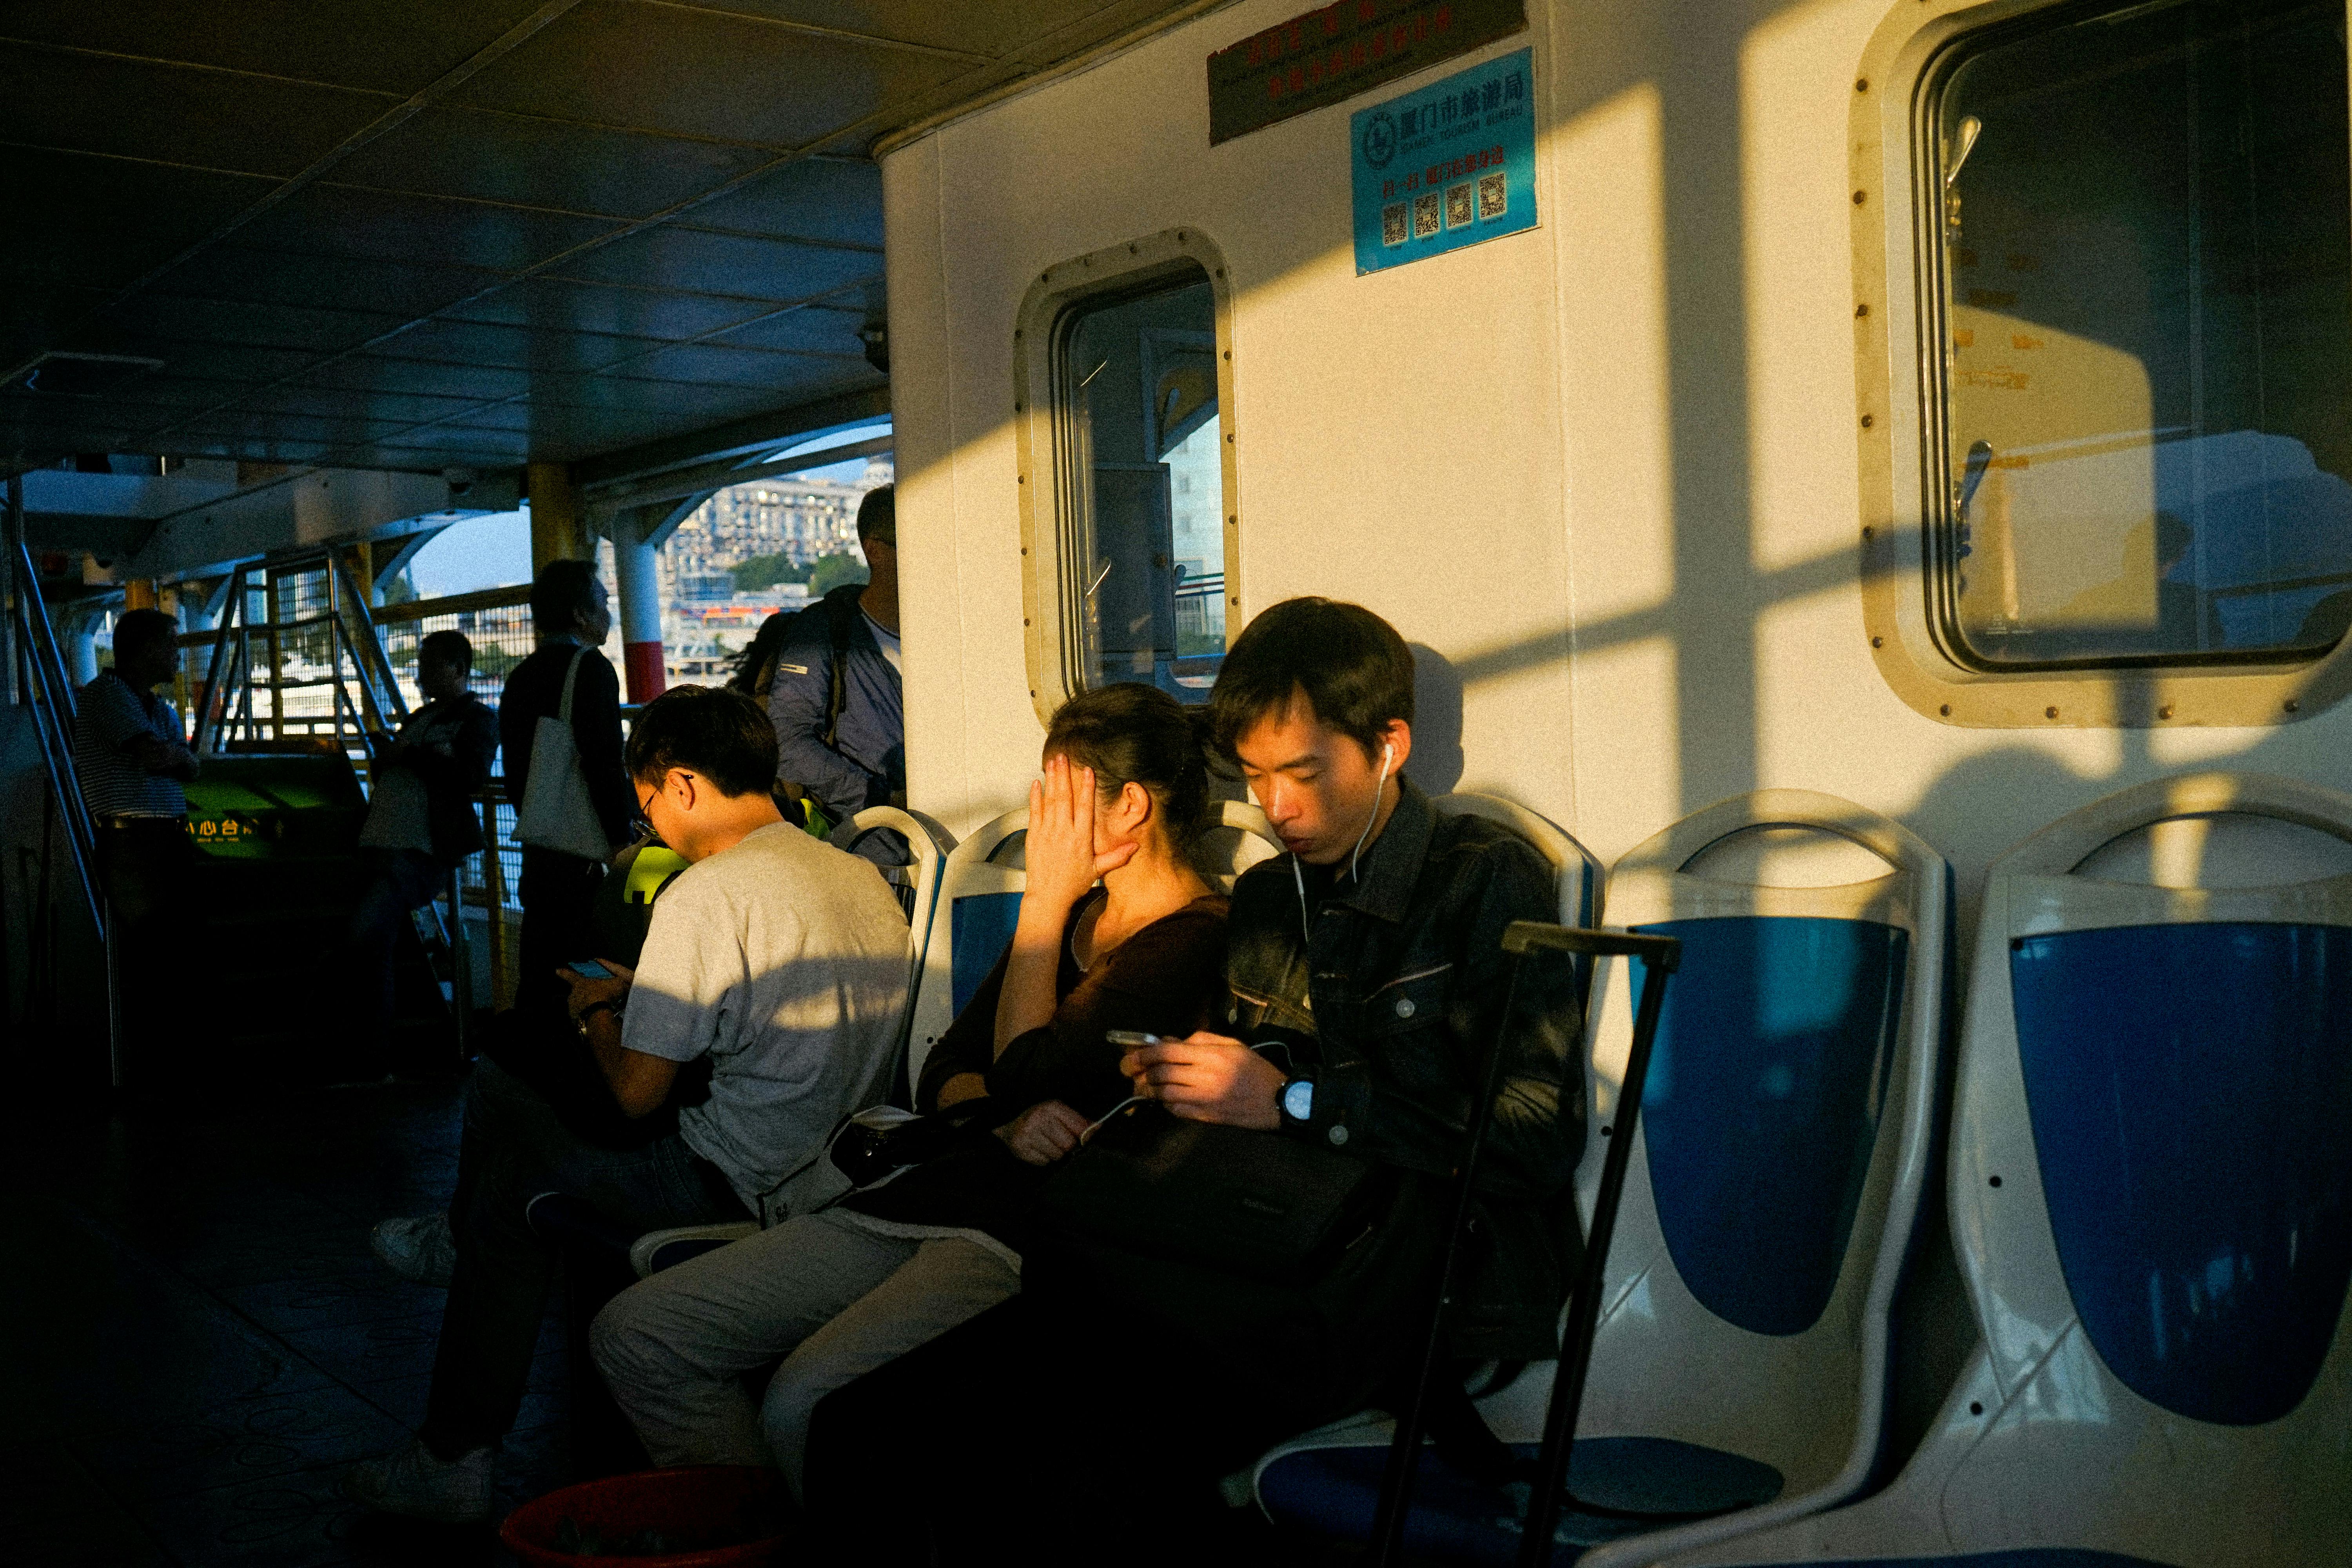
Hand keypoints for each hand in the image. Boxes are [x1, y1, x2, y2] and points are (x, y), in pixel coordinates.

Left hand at [559, 958, 633, 1020]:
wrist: (598, 1014)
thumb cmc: (604, 994)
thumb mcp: (616, 984)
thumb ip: (617, 983)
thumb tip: (625, 983)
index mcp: (579, 983)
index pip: (570, 975)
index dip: (564, 972)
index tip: (557, 970)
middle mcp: (572, 995)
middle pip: (575, 993)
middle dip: (581, 995)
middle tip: (591, 998)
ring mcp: (572, 1008)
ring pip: (577, 1006)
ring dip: (584, 1007)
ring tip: (595, 1011)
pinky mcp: (574, 1020)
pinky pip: (580, 1017)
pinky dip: (585, 1017)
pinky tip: (594, 1019)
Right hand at [994, 1100, 1090, 1164]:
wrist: (1007, 1120)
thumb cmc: (1039, 1116)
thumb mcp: (1058, 1111)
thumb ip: (1078, 1120)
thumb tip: (1099, 1127)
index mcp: (1051, 1107)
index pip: (1080, 1127)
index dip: (1085, 1136)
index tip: (1085, 1139)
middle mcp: (1039, 1119)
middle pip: (1069, 1145)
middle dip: (1068, 1146)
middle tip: (1060, 1141)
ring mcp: (1028, 1135)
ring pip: (1057, 1156)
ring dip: (1056, 1153)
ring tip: (1047, 1143)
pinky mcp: (1020, 1149)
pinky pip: (1044, 1162)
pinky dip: (1044, 1158)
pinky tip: (1038, 1148)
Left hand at [1022, 754, 1135, 913]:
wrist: (1048, 897)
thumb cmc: (1072, 884)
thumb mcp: (1097, 871)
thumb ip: (1116, 857)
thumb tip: (1135, 847)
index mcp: (1081, 839)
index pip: (1085, 808)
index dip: (1087, 788)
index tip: (1087, 771)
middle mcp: (1064, 833)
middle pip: (1064, 798)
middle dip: (1064, 775)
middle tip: (1063, 756)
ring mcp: (1047, 833)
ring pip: (1049, 801)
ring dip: (1051, 780)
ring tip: (1052, 762)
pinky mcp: (1034, 836)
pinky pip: (1034, 812)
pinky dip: (1035, 797)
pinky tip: (1037, 783)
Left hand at [1121, 1033, 1284, 1130]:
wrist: (1278, 1100)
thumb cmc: (1255, 1068)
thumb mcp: (1231, 1045)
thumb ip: (1199, 1040)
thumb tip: (1169, 1042)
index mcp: (1211, 1055)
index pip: (1166, 1052)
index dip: (1143, 1053)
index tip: (1131, 1056)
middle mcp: (1205, 1077)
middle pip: (1161, 1074)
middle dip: (1141, 1072)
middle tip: (1131, 1071)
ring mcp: (1205, 1099)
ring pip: (1164, 1094)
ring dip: (1150, 1089)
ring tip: (1144, 1085)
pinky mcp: (1207, 1117)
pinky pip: (1176, 1111)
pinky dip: (1166, 1104)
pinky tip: (1167, 1099)